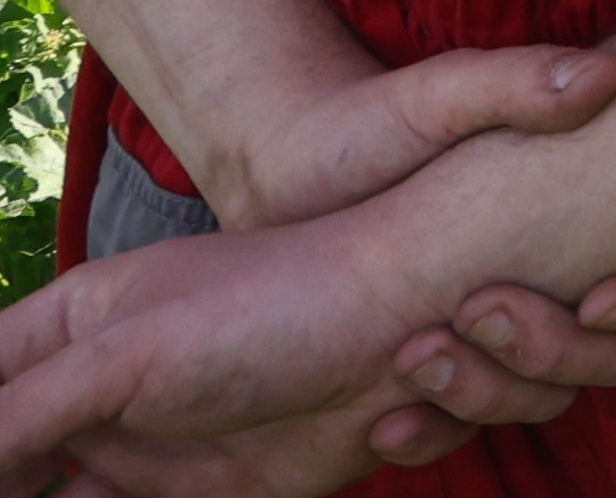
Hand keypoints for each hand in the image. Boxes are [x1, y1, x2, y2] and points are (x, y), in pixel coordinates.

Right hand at [0, 205, 468, 495]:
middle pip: (12, 446)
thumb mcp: (128, 352)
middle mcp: (98, 385)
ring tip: (64, 496)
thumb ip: (25, 409)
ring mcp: (143, 441)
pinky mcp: (195, 489)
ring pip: (55, 491)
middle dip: (6, 471)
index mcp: (75, 323)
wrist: (405, 330)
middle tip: (18, 486)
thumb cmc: (271, 308)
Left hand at [122, 47, 615, 475]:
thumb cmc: (362, 126)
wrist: (275, 176)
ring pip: (547, 400)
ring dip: (490, 393)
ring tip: (412, 354)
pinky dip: (432, 435)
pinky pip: (465, 435)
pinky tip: (384, 416)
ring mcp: (498, 333)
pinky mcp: (440, 376)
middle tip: (477, 310)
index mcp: (582, 209)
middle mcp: (556, 276)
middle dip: (558, 351)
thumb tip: (607, 77)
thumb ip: (515, 83)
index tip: (599, 296)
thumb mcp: (437, 95)